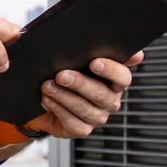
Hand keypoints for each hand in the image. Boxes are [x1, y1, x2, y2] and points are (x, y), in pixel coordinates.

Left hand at [23, 54, 143, 139]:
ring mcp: (97, 116)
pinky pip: (72, 121)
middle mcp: (110, 100)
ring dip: (63, 95)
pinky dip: (57, 108)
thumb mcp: (73, 57)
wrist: (44, 100)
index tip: (94, 62)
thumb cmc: (63, 74)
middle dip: (80, 83)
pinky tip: (47, 99)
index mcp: (114, 80)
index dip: (112, 70)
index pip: (123, 76)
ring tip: (47, 86)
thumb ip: (85, 46)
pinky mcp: (82, 129)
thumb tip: (99, 37)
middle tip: (62, 75)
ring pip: (84, 108)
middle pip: (101, 94)